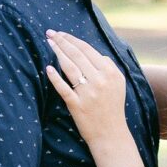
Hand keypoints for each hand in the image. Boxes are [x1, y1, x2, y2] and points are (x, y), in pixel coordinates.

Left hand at [45, 29, 129, 153]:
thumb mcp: (119, 83)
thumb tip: (95, 54)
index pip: (88, 50)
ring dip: (58, 52)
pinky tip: (48, 68)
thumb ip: (109, 66)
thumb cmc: (113, 107)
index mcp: (110, 72)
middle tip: (50, 33)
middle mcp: (100, 80)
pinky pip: (64, 88)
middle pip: (77, 55)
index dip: (72, 40)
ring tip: (48, 42)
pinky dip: (55, 78)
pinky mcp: (77, 105)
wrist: (111, 133)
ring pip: (70, 67)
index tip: (61, 34)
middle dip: (62, 41)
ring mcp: (88, 93)